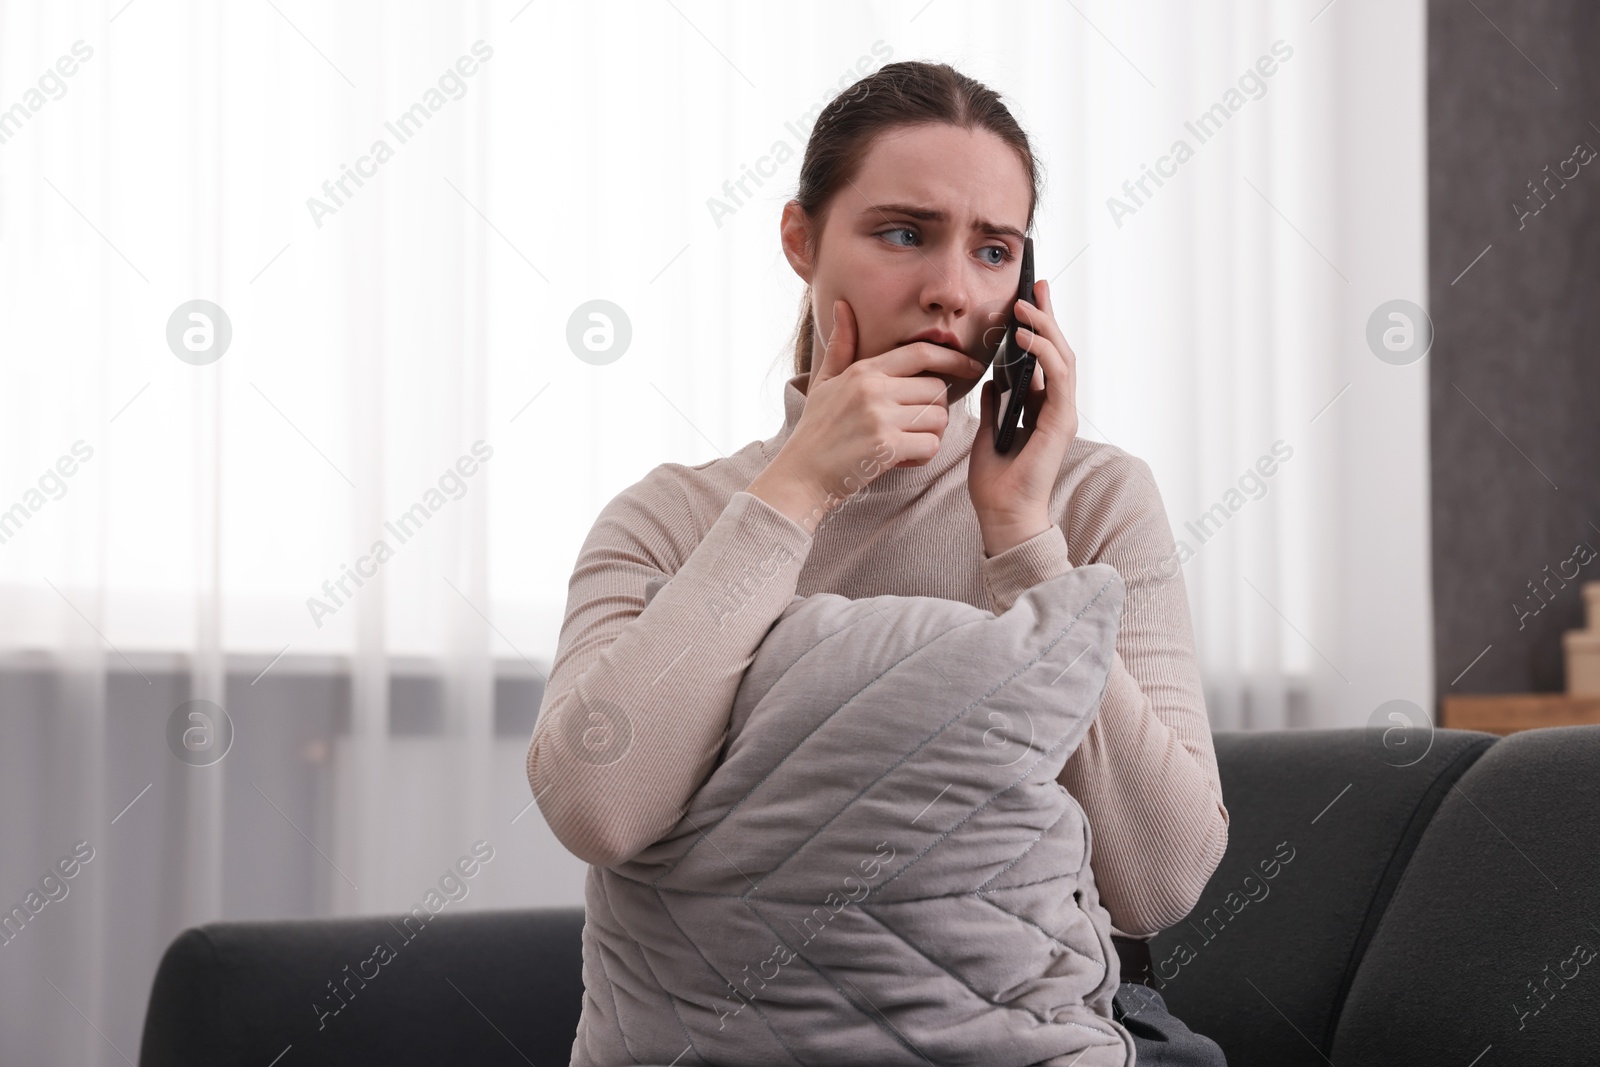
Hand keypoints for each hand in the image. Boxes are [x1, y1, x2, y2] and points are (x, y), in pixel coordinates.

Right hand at [755, 298, 985, 529]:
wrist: (799, 475)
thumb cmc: (815, 430)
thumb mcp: (824, 382)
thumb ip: (841, 346)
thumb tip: (843, 306)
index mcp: (864, 370)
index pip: (922, 352)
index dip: (953, 358)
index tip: (971, 368)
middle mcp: (874, 389)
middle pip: (937, 389)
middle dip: (935, 409)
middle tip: (914, 426)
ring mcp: (880, 417)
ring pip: (938, 418)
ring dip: (930, 434)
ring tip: (906, 444)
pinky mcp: (886, 446)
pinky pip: (930, 445)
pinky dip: (922, 456)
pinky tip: (901, 460)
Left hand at [968, 278, 1080, 555]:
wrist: (1002, 513)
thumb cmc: (996, 482)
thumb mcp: (988, 433)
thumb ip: (995, 406)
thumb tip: (990, 381)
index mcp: (1041, 406)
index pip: (1044, 357)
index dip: (1038, 326)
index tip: (1027, 297)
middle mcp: (1057, 406)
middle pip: (1058, 350)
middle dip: (1047, 315)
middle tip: (1036, 286)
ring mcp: (1062, 413)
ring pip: (1062, 358)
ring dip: (1045, 328)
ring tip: (1026, 306)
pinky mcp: (1060, 422)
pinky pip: (1057, 378)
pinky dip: (1044, 354)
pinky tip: (1026, 339)